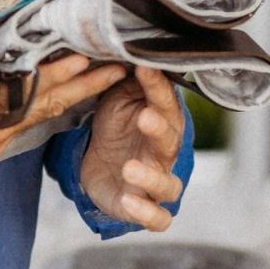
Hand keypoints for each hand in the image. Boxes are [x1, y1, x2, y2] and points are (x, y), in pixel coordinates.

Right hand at [0, 28, 128, 179]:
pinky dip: (53, 107)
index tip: (86, 56)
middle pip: (48, 105)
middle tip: (119, 67)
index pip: (29, 89)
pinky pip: (30, 124)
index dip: (60, 74)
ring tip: (108, 77)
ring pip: (44, 116)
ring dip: (76, 96)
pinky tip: (71, 93)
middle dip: (86, 85)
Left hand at [79, 66, 185, 231]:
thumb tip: (134, 49)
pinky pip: (158, 218)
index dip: (157, 88)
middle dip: (159, 129)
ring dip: (152, 177)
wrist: (98, 164)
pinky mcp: (143, 208)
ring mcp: (156, 182)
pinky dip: (147, 213)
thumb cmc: (117, 126)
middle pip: (171, 141)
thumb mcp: (119, 99)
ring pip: (169, 186)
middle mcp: (164, 152)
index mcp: (162, 121)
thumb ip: (130, 81)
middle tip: (144, 117)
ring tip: (129, 168)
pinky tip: (128, 202)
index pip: (165, 103)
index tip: (143, 70)